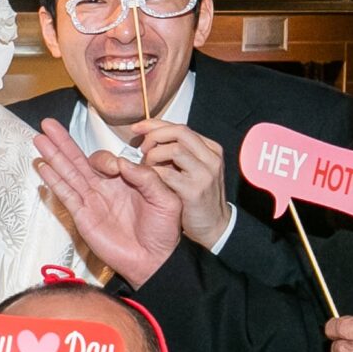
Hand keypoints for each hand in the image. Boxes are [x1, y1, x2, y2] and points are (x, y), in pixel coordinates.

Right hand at [31, 119, 184, 283]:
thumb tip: (122, 163)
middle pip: (78, 160)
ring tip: (39, 139)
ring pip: (68, 173)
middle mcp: (104, 188)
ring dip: (53, 156)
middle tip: (48, 124)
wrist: (156, 260)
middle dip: (63, 142)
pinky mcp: (83, 217)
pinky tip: (43, 167)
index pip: (105, 159)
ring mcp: (91, 202)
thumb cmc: (163, 232)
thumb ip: (147, 177)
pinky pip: (66, 195)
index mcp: (125, 180)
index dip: (105, 159)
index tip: (114, 169)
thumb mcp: (165, 198)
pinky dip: (54, 180)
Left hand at [132, 121, 232, 249]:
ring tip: (146, 165)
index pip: (180, 127)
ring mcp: (204, 174)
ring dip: (153, 154)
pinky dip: (153, 173)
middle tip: (141, 148)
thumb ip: (177, 153)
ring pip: (174, 149)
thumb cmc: (198, 198)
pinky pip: (167, 174)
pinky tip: (148, 178)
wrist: (215, 226)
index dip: (155, 125)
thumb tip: (150, 138)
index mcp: (210, 149)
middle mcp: (211, 158)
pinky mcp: (194, 191)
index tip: (138, 128)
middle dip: (153, 135)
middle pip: (179, 132)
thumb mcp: (193, 170)